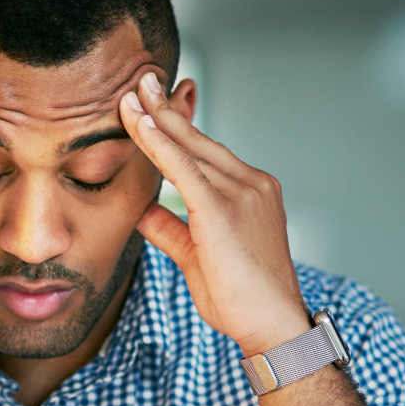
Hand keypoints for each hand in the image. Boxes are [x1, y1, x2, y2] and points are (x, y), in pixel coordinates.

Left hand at [120, 73, 308, 355]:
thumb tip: (141, 210)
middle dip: (166, 108)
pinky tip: (141, 125)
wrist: (272, 326)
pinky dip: (159, 145)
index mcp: (251, 191)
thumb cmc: (241, 298)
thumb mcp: (196, 256)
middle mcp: (251, 184)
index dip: (179, 126)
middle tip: (141, 79)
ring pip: (189, 148)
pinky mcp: (223, 210)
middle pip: (199, 139)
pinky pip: (183, 169)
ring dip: (157, 119)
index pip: (206, 151)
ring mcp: (241, 193)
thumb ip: (170, 229)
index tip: (156, 102)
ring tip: (132, 93)